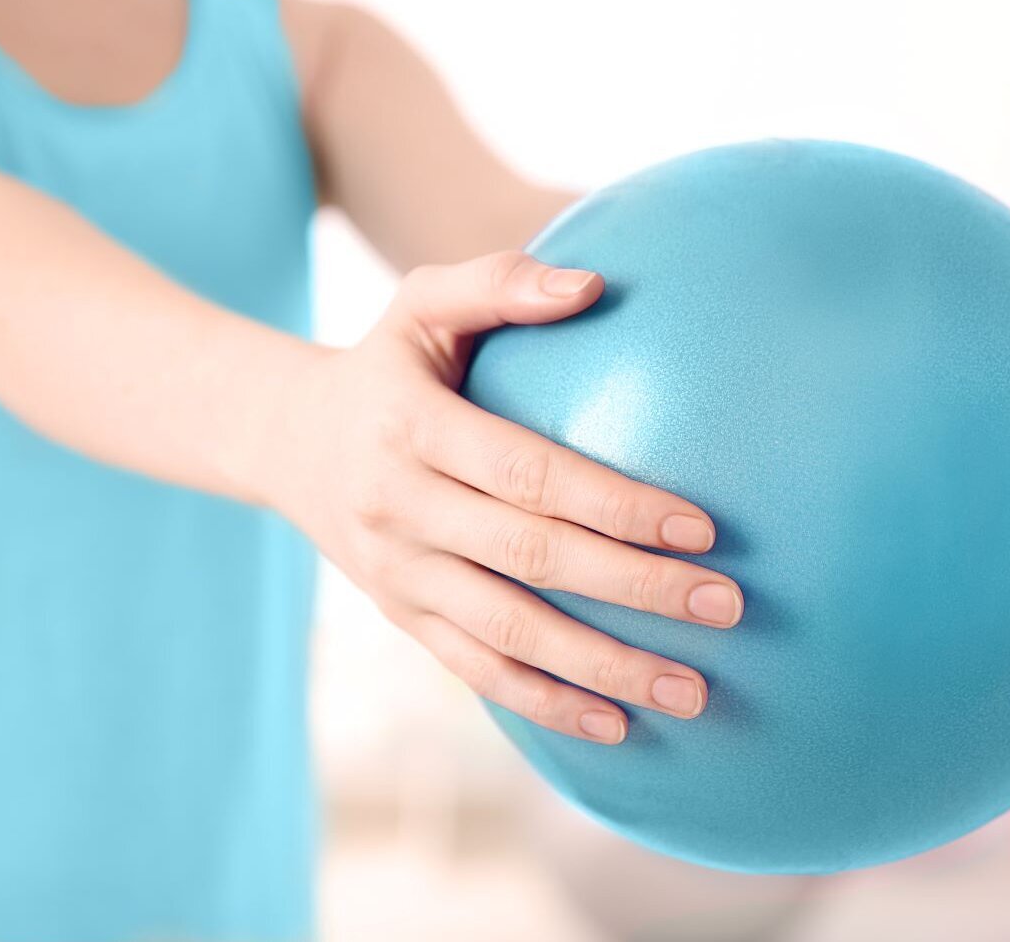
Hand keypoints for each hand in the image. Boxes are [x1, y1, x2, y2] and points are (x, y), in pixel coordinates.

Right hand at [281, 252, 742, 743]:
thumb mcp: (421, 304)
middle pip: (531, 559)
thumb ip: (499, 283)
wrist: (283, 440)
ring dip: (603, 667)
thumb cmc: (385, 364)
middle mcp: (400, 508)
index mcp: (413, 429)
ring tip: (691, 689)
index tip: (700, 527)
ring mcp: (398, 573)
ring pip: (509, 632)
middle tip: (725, 607)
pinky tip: (617, 725)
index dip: (614, 504)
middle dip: (634, 589)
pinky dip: (544, 702)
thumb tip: (592, 284)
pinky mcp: (400, 616)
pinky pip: (475, 670)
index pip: (529, 473)